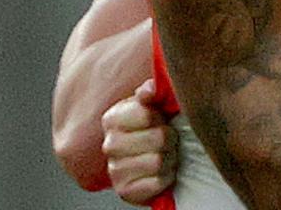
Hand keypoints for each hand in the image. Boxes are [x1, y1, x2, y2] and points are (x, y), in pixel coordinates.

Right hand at [101, 79, 177, 204]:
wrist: (150, 158)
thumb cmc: (156, 127)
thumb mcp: (154, 104)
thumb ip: (152, 91)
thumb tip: (151, 88)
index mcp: (113, 118)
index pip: (147, 114)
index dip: (161, 116)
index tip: (160, 118)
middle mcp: (110, 144)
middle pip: (158, 138)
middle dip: (170, 138)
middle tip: (168, 139)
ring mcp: (115, 170)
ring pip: (158, 162)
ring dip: (170, 159)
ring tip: (165, 155)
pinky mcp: (125, 192)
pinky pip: (157, 183)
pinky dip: (166, 178)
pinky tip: (162, 173)